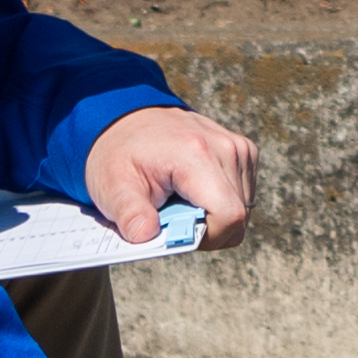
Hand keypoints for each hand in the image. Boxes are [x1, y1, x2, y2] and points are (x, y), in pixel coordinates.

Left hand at [85, 106, 258, 254]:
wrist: (127, 119)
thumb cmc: (119, 155)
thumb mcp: (112, 187)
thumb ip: (130, 215)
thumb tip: (146, 236)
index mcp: (197, 155)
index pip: (229, 216)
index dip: (208, 237)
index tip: (178, 233)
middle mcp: (226, 147)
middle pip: (239, 217)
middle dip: (208, 229)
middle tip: (174, 218)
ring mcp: (239, 148)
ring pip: (244, 210)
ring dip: (215, 217)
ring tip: (182, 202)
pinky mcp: (244, 151)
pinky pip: (243, 196)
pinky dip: (221, 203)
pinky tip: (195, 192)